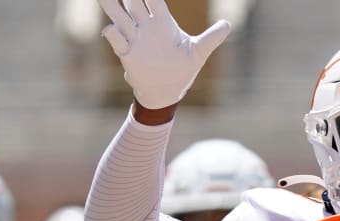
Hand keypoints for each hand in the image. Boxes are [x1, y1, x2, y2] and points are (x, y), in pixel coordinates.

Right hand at [97, 0, 230, 108]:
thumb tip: (228, 24)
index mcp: (163, 22)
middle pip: (134, 2)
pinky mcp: (127, 54)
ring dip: (111, 5)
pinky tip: (110, 29)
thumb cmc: (182, 70)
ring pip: (120, 16)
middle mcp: (146, 27)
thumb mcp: (199, 52)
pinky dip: (112, 34)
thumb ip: (212, 38)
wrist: (167, 92)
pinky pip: (116, 40)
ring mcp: (134, 39)